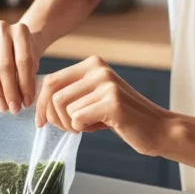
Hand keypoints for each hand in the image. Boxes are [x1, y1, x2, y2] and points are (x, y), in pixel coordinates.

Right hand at [0, 21, 42, 113]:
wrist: (13, 38)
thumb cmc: (24, 53)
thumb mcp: (33, 61)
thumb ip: (28, 76)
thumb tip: (22, 100)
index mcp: (21, 31)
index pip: (23, 61)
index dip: (25, 84)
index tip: (26, 103)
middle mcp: (1, 29)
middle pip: (4, 65)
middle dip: (9, 91)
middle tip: (13, 108)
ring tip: (1, 104)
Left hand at [35, 56, 172, 156]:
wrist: (158, 129)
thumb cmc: (122, 117)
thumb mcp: (95, 97)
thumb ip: (71, 92)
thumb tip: (36, 99)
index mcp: (93, 64)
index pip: (51, 80)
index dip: (41, 104)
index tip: (41, 122)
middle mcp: (99, 69)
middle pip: (53, 95)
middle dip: (54, 118)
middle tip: (70, 129)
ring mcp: (106, 84)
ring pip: (64, 109)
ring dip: (71, 125)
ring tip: (90, 126)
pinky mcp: (112, 102)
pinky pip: (77, 119)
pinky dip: (84, 129)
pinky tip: (102, 127)